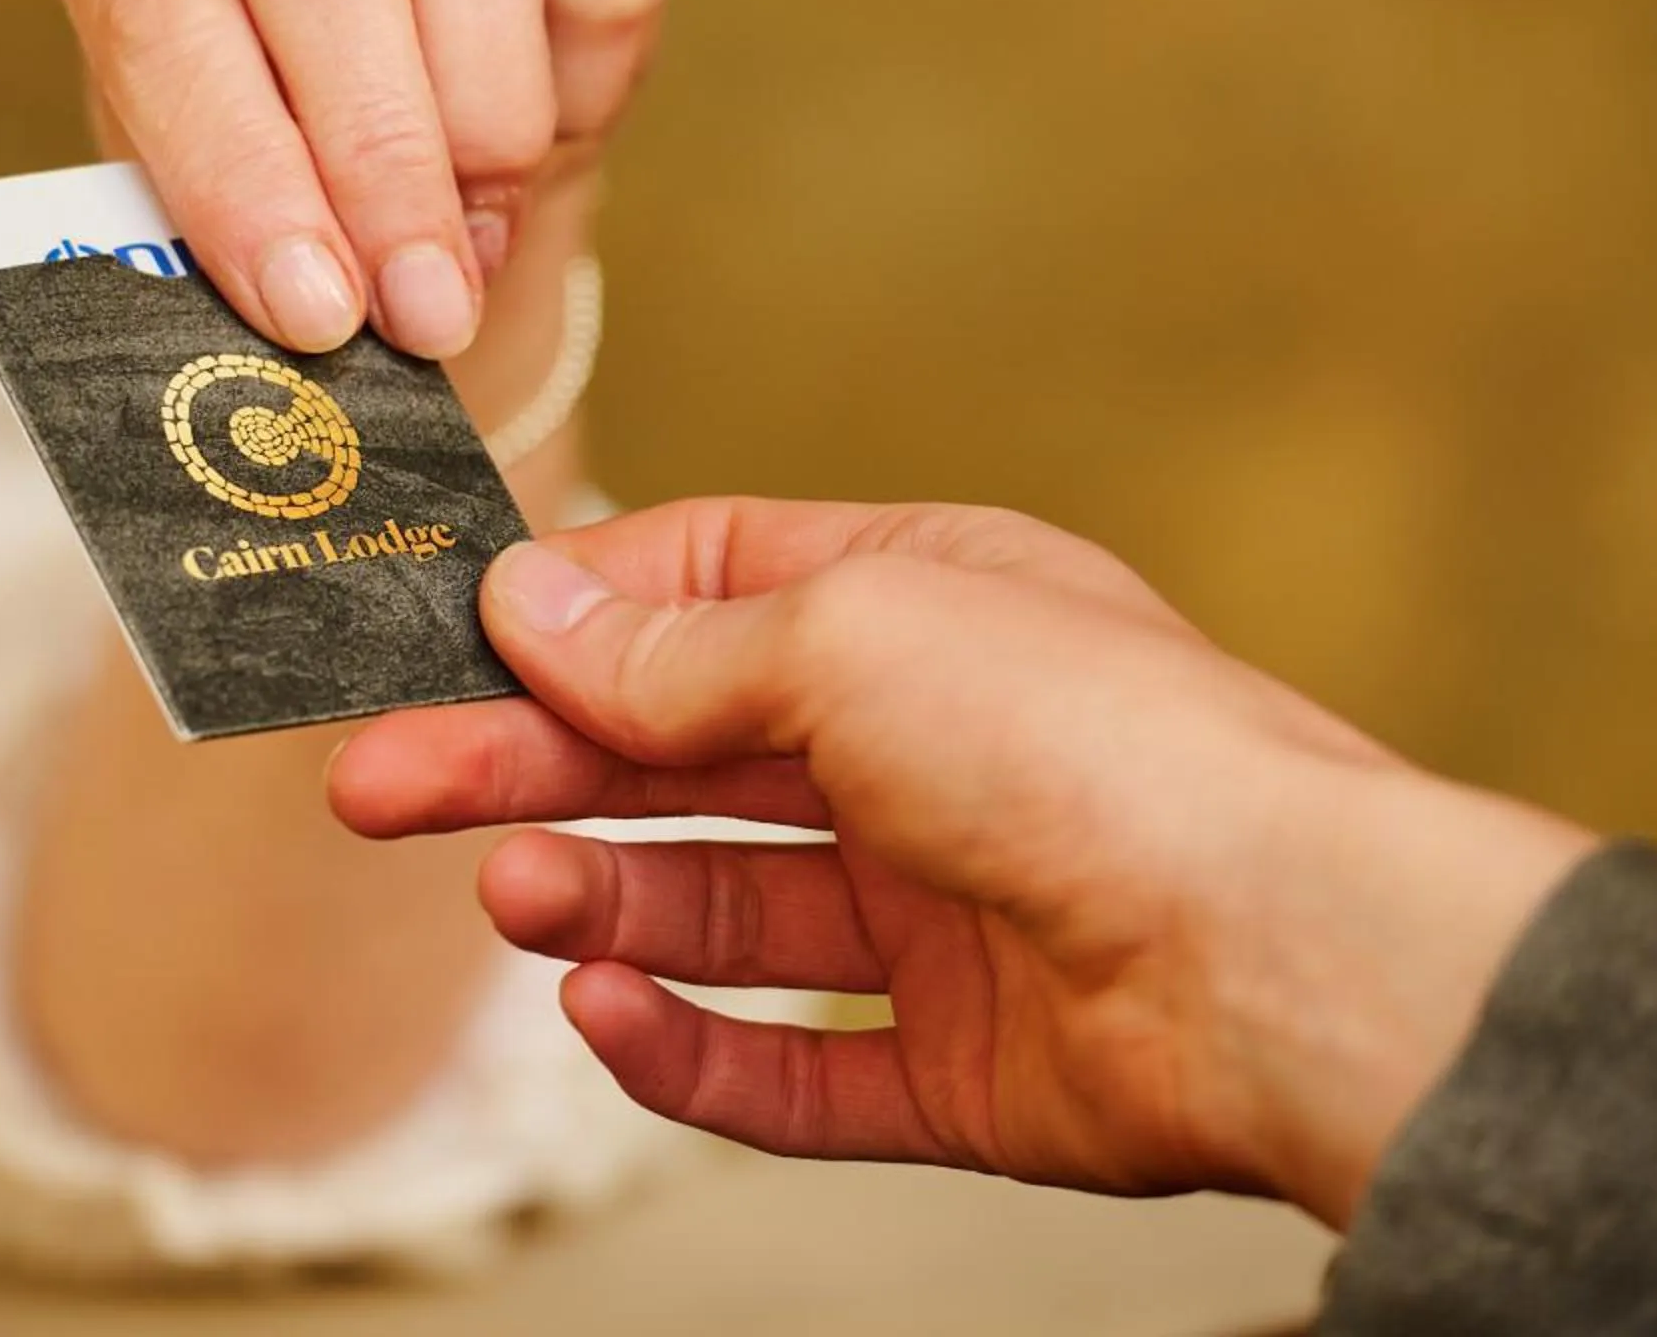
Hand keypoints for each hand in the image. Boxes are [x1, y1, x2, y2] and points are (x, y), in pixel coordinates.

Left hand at [42, 0, 677, 358]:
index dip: (237, 166)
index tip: (312, 306)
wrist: (419, 103)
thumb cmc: (286, 141)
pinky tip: (572, 116)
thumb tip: (322, 298)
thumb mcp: (220, 176)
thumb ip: (242, 216)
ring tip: (487, 237)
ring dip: (488, 111)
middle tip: (424, 302)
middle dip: (377, 152)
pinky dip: (594, 35)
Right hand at [328, 498, 1597, 1226]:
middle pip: (681, 756)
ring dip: (601, 895)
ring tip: (517, 896)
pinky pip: (785, 1066)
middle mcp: (925, 751)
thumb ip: (678, 648)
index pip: (703, 590)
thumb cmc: (1096, 748)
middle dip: (529, 765)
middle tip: (380, 788)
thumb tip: (531, 604)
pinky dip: (685, 1047)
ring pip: (721, 907)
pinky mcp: (954, 1066)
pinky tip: (607, 1009)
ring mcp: (940, 912)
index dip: (570, 617)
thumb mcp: (851, 635)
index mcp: (919, 608)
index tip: (443, 644)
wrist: (1276, 955)